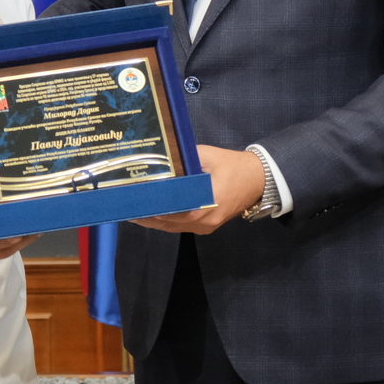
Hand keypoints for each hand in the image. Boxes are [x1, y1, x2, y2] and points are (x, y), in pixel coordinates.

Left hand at [133, 144, 264, 234]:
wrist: (259, 179)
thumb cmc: (232, 165)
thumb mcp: (206, 155)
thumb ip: (182, 160)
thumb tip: (159, 160)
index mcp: (204, 205)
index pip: (169, 210)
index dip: (149, 206)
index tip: (131, 201)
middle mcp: (203, 222)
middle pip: (166, 222)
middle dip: (145, 214)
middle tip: (124, 206)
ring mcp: (205, 227)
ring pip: (172, 227)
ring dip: (153, 219)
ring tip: (132, 210)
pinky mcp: (207, 227)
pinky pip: (180, 227)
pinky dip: (165, 220)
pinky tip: (151, 213)